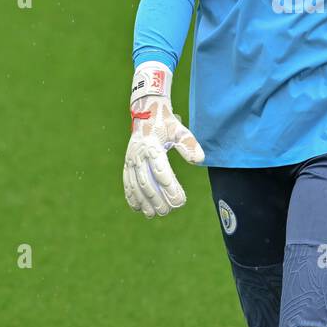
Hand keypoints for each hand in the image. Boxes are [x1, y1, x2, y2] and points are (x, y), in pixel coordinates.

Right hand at [124, 61, 204, 217]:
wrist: (146, 111)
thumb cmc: (166, 122)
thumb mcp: (180, 129)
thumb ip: (189, 144)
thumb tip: (200, 160)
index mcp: (152, 145)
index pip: (161, 170)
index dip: (170, 187)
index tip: (180, 200)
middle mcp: (138, 154)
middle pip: (147, 181)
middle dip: (157, 198)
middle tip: (169, 211)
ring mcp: (130, 159)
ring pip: (135, 185)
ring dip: (144, 201)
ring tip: (154, 214)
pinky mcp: (127, 163)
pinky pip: (127, 182)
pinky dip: (131, 196)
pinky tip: (138, 209)